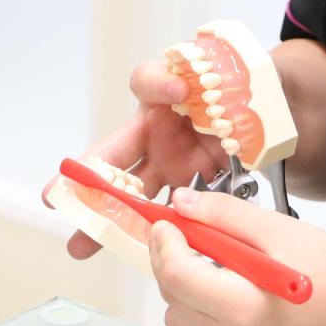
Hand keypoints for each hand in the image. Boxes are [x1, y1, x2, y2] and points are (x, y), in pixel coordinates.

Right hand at [41, 59, 230, 258]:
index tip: (180, 91)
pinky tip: (145, 253)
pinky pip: (168, 215)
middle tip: (59, 200)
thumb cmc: (241, 90)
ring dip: (108, 219)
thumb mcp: (236, 71)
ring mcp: (170, 164)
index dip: (159, 86)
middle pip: (114, 154)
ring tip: (81, 245)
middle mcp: (157, 131)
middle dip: (86, 180)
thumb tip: (215, 86)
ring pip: (132, 195)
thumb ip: (228, 75)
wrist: (267, 119)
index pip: (148, 82)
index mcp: (165, 96)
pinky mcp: (189, 192)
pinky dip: (157, 233)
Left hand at [148, 187, 325, 325]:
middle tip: (189, 237)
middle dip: (171, 262)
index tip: (168, 221)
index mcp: (243, 307)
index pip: (176, 274)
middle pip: (172, 298)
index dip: (164, 242)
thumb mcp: (279, 230)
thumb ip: (224, 215)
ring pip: (178, 325)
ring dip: (182, 294)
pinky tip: (217, 304)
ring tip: (212, 271)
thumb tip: (181, 203)